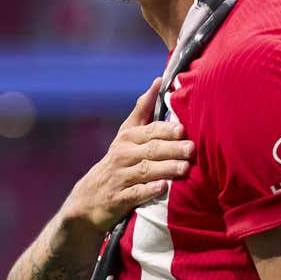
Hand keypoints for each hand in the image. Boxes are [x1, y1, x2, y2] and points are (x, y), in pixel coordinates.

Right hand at [60, 77, 193, 231]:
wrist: (89, 198)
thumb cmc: (118, 160)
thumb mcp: (126, 133)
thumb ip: (143, 109)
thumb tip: (160, 81)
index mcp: (128, 137)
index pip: (150, 130)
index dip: (166, 130)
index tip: (183, 129)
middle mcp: (123, 154)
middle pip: (151, 150)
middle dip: (172, 149)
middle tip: (191, 149)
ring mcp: (120, 177)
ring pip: (145, 170)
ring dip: (166, 168)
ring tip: (185, 168)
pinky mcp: (119, 198)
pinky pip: (135, 193)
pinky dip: (149, 190)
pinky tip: (163, 188)